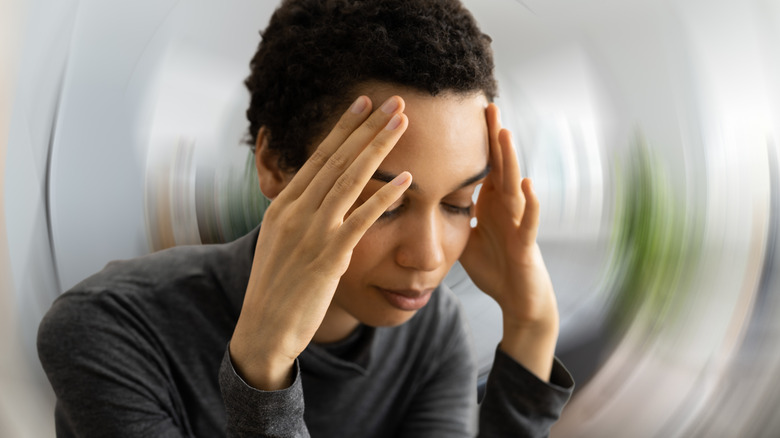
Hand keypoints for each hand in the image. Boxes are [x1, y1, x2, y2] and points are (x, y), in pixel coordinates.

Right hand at [229, 96, 411, 389]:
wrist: (263, 329)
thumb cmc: (275, 288)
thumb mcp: (279, 242)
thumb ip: (298, 216)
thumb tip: (316, 197)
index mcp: (283, 205)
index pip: (318, 156)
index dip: (344, 128)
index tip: (363, 104)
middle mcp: (295, 211)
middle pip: (338, 159)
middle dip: (368, 127)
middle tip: (394, 101)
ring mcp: (311, 232)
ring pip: (350, 179)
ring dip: (379, 148)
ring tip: (402, 124)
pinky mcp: (328, 256)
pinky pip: (362, 220)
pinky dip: (385, 197)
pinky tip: (406, 180)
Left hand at [459, 103, 558, 380]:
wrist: (518, 298)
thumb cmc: (494, 266)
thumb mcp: (465, 236)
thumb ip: (450, 214)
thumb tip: (420, 200)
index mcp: (490, 202)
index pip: (481, 164)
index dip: (474, 140)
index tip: (463, 111)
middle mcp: (506, 206)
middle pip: (499, 165)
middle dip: (493, 136)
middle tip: (487, 104)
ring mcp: (518, 222)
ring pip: (515, 185)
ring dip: (511, 159)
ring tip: (505, 132)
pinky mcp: (526, 244)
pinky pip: (529, 221)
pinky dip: (530, 203)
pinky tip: (528, 185)